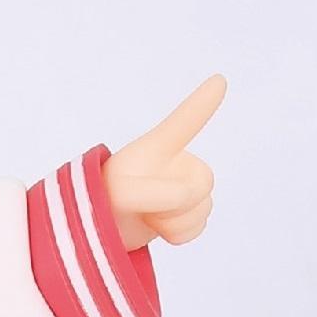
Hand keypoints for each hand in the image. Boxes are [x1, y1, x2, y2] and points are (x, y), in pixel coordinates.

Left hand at [103, 74, 224, 251]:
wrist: (97, 230)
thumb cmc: (104, 201)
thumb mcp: (123, 194)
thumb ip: (159, 192)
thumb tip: (190, 196)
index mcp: (160, 146)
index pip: (186, 121)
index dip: (202, 102)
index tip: (219, 80)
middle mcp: (177, 162)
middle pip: (204, 183)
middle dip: (176, 202)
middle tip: (144, 205)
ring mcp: (183, 188)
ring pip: (203, 208)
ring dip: (173, 222)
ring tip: (148, 216)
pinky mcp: (184, 214)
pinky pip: (198, 227)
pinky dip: (178, 235)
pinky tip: (160, 229)